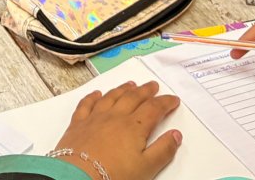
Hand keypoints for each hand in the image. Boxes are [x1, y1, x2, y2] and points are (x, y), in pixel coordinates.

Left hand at [52, 81, 182, 179]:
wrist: (79, 176)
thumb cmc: (115, 174)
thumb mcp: (147, 167)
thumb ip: (163, 150)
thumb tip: (176, 134)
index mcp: (134, 127)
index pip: (154, 109)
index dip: (165, 103)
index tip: (173, 100)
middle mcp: (115, 117)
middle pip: (133, 98)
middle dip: (145, 90)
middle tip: (153, 85)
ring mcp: (95, 118)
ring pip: (111, 97)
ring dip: (122, 89)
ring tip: (131, 84)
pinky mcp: (78, 123)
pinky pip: (86, 104)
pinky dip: (93, 97)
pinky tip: (97, 94)